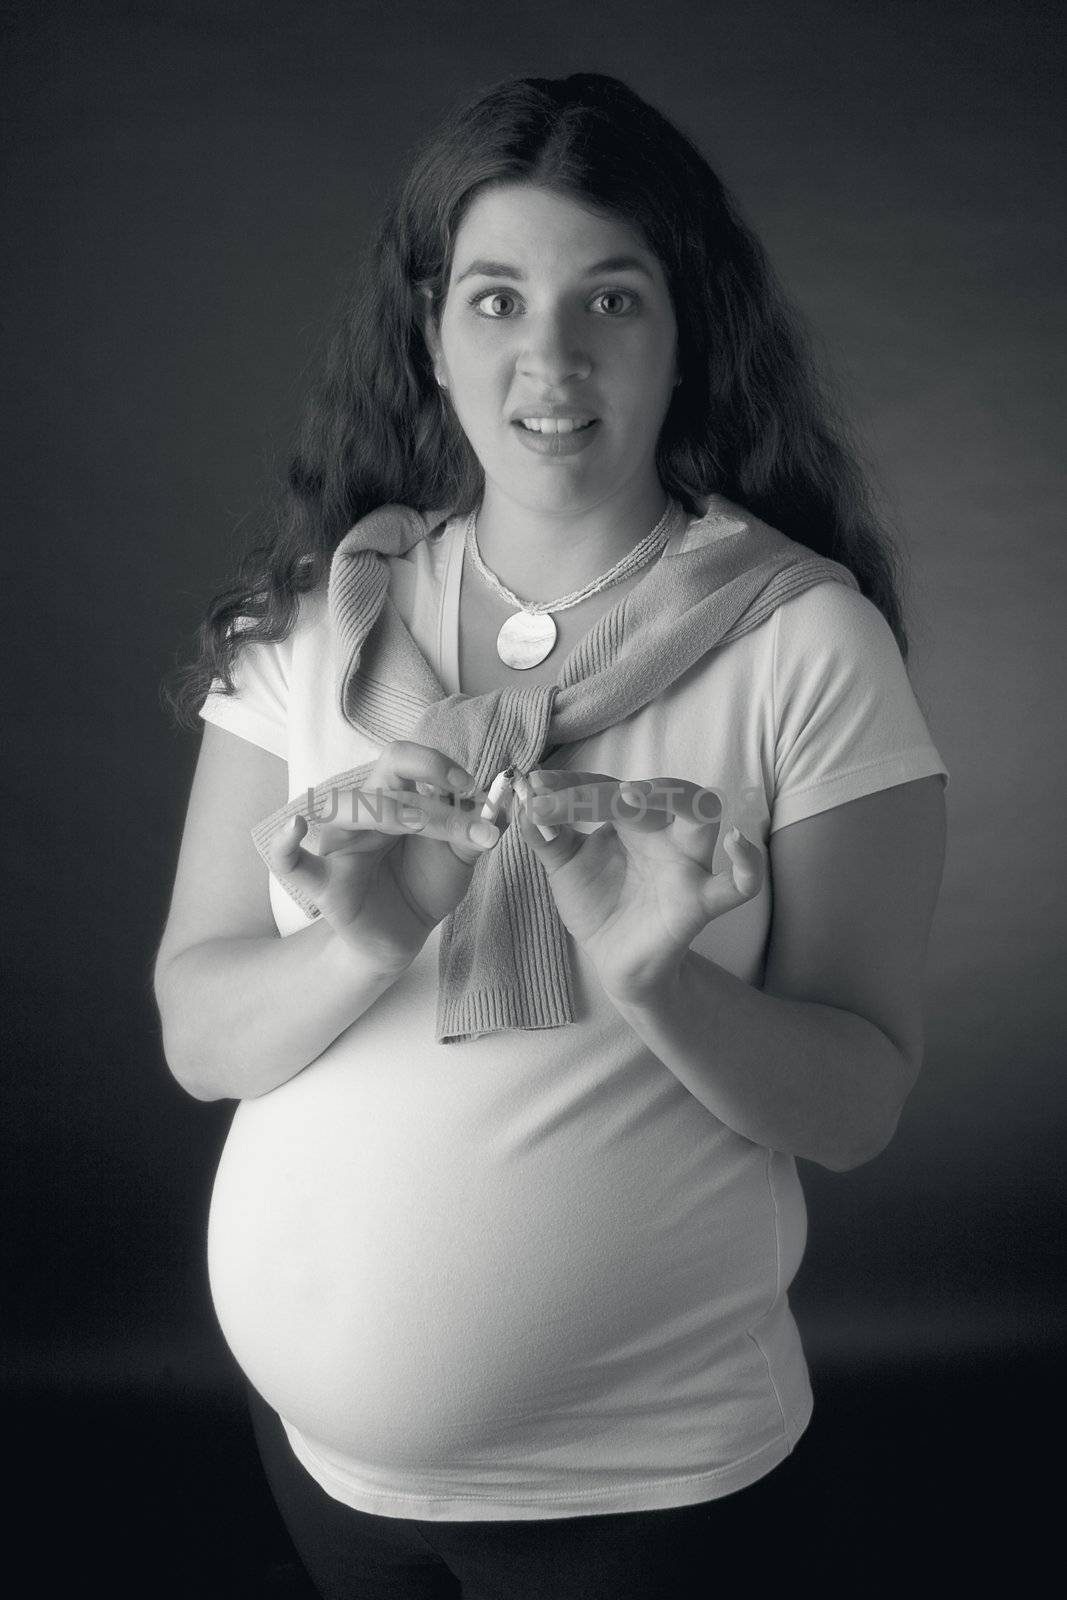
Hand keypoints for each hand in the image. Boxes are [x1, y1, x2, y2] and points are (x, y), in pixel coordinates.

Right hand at [267, 741, 500, 972]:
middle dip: (432, 798)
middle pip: (384, 779)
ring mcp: (340, 845)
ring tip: (431, 829)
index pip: (404, 760)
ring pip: (353, 809)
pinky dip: (286, 845)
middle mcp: (362, 813)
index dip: (437, 764)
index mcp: (393, 797)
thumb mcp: (459, 857)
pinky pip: (293, 863)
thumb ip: (476, 831)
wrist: (403, 935)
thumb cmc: (423, 885)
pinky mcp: (324, 884)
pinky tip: (295, 826)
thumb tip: (500, 805)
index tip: (473, 788)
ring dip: (399, 814)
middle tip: (467, 821)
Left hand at [512, 769, 763, 1001]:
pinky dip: (747, 865)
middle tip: (584, 795)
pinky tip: (738, 844)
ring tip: (633, 798)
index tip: (535, 786)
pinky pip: (738, 885)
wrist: (614, 960)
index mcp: (630, 818)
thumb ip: (546, 835)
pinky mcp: (700, 902)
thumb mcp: (563, 867)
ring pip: (702, 814)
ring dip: (674, 798)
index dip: (571, 785)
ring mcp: (686, 863)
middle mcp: (663, 831)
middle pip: (657, 792)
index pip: (605, 788)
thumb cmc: (596, 903)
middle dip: (621, 789)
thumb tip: (526, 800)